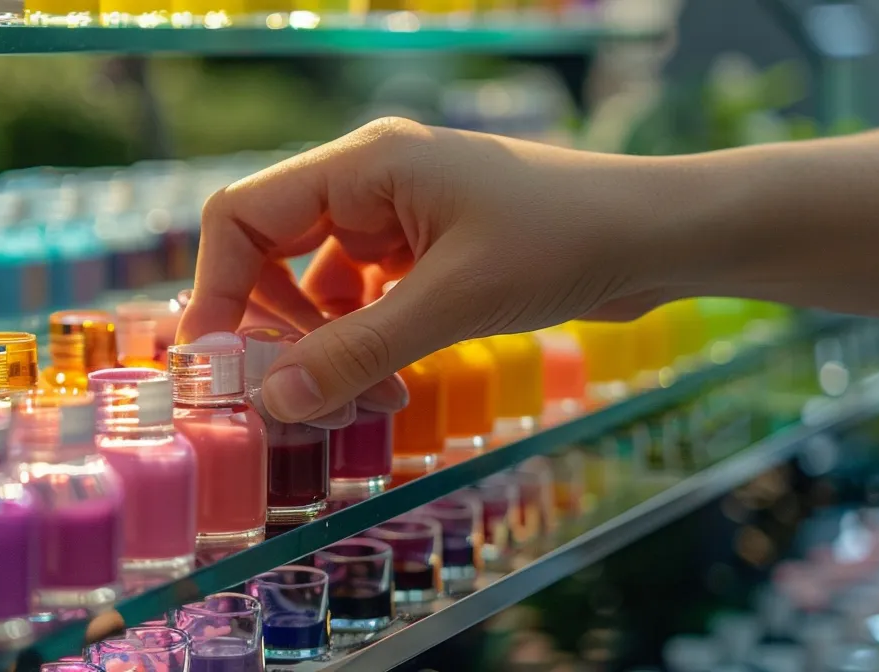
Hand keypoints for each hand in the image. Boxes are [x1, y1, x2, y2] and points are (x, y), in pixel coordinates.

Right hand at [178, 118, 681, 422]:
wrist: (661, 237)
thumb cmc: (565, 241)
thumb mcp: (453, 302)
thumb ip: (357, 351)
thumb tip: (271, 401)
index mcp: (365, 165)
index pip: (244, 216)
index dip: (217, 288)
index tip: (217, 362)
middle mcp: (370, 185)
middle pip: (272, 256)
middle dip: (277, 332)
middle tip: (296, 401)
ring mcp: (399, 221)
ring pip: (317, 292)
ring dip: (323, 350)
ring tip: (359, 402)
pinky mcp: (428, 258)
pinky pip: (362, 306)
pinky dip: (362, 349)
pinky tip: (390, 386)